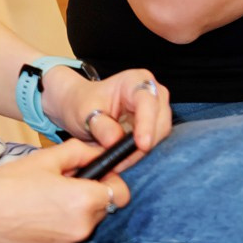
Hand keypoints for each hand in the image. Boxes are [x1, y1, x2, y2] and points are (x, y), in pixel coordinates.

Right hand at [0, 138, 134, 242]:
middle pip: (103, 208)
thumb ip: (81, 152)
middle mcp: (80, 228)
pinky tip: (38, 213)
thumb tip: (101, 151)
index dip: (112, 180)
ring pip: (86, 222)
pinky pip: (68, 235)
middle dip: (91, 193)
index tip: (97, 172)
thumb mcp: (47, 158)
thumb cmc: (10, 183)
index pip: (121, 194)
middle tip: (64, 180)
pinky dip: (61, 224)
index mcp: (83, 201)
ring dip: (76, 210)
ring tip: (47, 196)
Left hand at [39, 66, 172, 171]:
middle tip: (121, 162)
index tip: (142, 145)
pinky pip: (155, 142)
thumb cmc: (84, 102)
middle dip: (145, 142)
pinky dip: (140, 154)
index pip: (148, 101)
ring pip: (160, 134)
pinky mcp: (154, 125)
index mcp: (135, 81)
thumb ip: (100, 126)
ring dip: (141, 151)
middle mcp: (151, 91)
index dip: (147, 123)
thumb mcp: (85, 112)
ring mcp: (155, 109)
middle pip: (160, 119)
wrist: (82, 106)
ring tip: (118, 161)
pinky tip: (123, 160)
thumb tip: (115, 141)